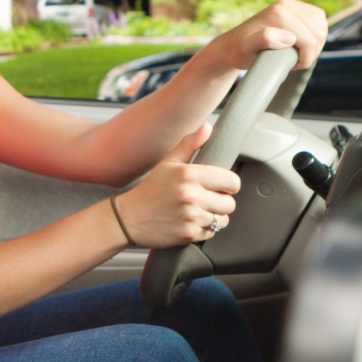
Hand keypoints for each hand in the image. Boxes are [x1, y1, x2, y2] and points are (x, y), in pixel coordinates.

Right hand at [114, 124, 239, 247]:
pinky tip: (188, 221)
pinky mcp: (189, 234)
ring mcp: (190, 216)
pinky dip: (203, 229)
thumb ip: (190, 144)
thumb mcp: (168, 163)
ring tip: (195, 211)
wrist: (129, 218)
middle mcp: (191, 195)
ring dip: (213, 217)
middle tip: (204, 200)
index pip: (232, 182)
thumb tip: (207, 127)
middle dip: (220, 202)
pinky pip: (211, 233)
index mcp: (188, 174)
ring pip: (223, 220)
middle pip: (230, 203)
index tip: (219, 186)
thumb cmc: (150, 189)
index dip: (228, 185)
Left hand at [207, 0, 327, 71]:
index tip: (290, 66)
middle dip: (310, 53)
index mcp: (278, 12)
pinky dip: (316, 36)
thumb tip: (289, 37)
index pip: (309, 40)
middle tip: (293, 61)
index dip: (305, 59)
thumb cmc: (240, 50)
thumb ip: (263, 40)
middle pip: (318, 34)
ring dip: (314, 46)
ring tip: (296, 53)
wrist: (235, 43)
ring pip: (322, 29)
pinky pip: (321, 23)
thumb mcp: (245, 48)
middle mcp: (287, 4)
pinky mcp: (300, 8)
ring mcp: (294, 4)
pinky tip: (302, 43)